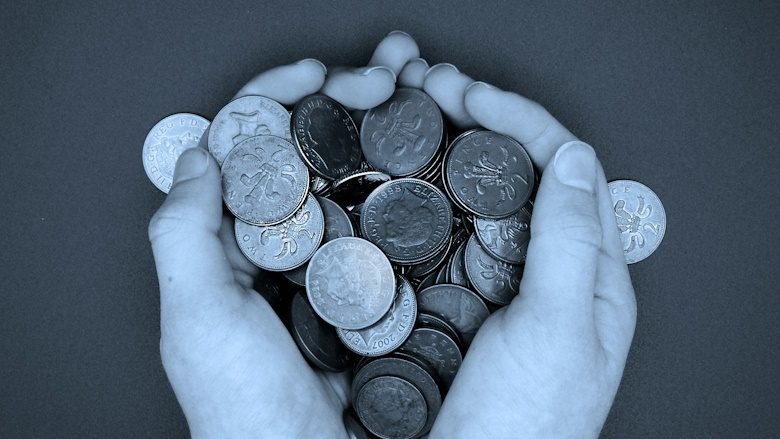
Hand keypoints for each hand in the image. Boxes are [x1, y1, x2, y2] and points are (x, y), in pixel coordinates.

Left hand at [147, 32, 420, 437]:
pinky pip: (391, 225)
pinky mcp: (374, 287)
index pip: (247, 147)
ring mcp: (333, 263)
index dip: (277, 98)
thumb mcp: (198, 323)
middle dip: (350, 97)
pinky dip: (415, 186)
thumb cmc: (243, 411)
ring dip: (389, 129)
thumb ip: (183, 236)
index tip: (315, 74)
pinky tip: (438, 159)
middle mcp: (284, 245)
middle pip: (311, 150)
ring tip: (424, 92)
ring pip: (357, 178)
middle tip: (392, 72)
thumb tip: (199, 155)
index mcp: (234, 243)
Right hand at [417, 66, 636, 437]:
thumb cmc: (524, 426)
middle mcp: (551, 272)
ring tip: (416, 118)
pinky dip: (434, 195)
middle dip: (483, 120)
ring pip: (489, 197)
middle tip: (433, 91)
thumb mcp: (557, 330)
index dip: (521, 120)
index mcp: (592, 275)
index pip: (567, 169)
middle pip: (527, 172)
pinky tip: (407, 182)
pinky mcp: (465, 301)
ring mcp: (504, 286)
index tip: (469, 98)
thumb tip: (573, 157)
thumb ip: (569, 242)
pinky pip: (456, 233)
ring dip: (457, 149)